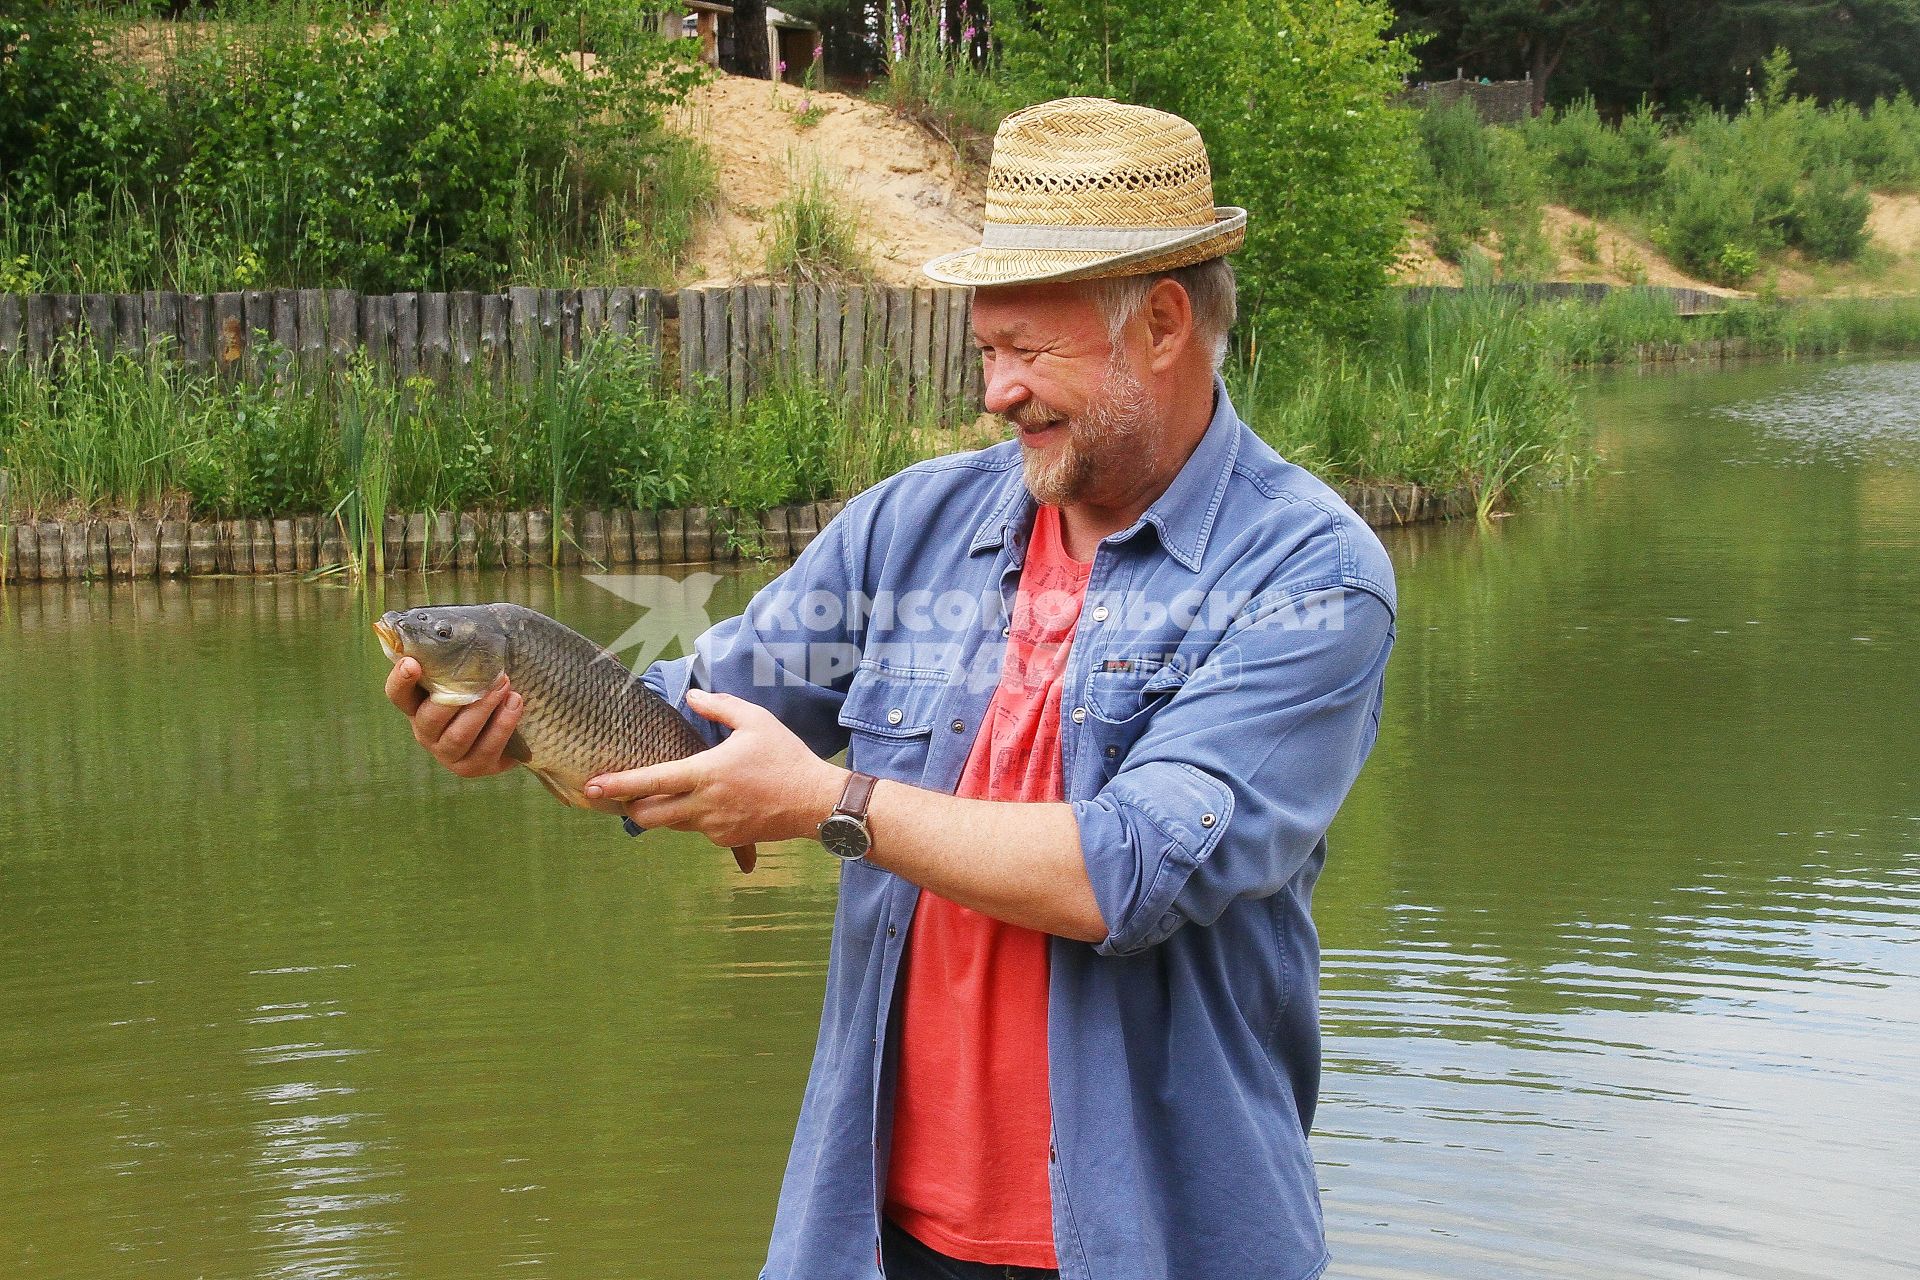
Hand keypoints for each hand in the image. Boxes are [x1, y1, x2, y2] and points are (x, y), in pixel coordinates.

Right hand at [384, 657, 524, 778]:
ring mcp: (448, 754)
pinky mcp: (474, 767)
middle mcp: (426, 732)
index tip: (412, 663)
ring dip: (483, 709)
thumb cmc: (486, 687)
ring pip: (458, 737)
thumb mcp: (471, 670)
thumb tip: (467, 629)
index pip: (398, 694)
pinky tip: (516, 704)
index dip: (401, 680)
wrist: (516, 724)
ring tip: (505, 687)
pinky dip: (503, 726)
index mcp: (417, 705)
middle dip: (459, 696)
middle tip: (491, 674)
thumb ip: (461, 656)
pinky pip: (486, 750)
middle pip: (430, 718)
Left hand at [584, 688, 844, 849]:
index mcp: (705, 772)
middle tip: (628, 793)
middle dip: (631, 806)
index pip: (650, 781)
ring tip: (671, 792)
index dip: (616, 785)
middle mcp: (704, 805)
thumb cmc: (786, 757)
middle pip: (647, 816)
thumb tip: (693, 695)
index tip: (591, 787)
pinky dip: (693, 817)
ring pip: (670, 824)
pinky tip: (714, 801)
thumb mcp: (755, 721)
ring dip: (662, 811)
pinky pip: (697, 830)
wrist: (816, 802)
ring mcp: (714, 826)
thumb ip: (719, 706)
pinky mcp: (726, 839)